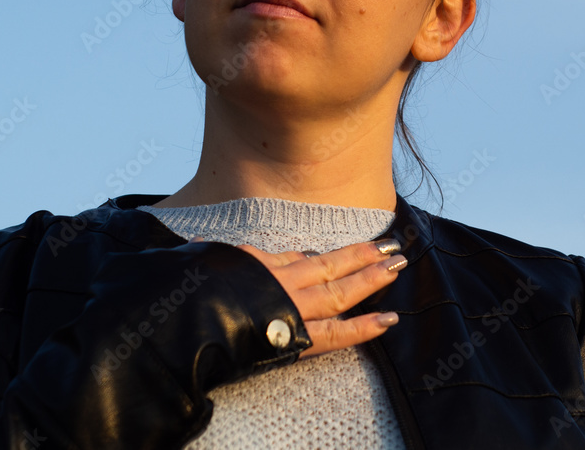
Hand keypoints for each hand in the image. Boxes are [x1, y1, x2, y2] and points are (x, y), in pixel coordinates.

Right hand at [191, 236, 405, 357]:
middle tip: (393, 245)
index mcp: (263, 265)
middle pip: (332, 266)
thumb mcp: (211, 262)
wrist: (186, 317)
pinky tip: (389, 320)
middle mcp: (284, 283)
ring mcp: (295, 309)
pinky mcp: (298, 338)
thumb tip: (230, 253)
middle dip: (364, 255)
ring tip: (398, 266)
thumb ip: (232, 259)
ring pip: (341, 292)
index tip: (353, 250)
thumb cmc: (192, 289)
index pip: (303, 259)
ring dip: (371, 279)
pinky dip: (364, 328)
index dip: (331, 255)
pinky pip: (337, 335)